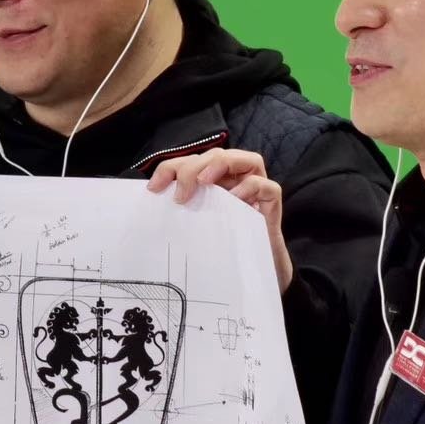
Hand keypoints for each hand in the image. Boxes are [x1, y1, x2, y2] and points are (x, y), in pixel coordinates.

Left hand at [147, 149, 292, 292]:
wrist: (250, 268)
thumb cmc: (221, 241)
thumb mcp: (195, 221)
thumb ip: (182, 206)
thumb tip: (153, 199)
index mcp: (214, 177)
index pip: (191, 161)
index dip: (171, 168)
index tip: (154, 188)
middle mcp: (236, 175)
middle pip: (215, 155)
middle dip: (193, 168)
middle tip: (180, 194)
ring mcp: (256, 184)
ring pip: (245, 158)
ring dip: (220, 165)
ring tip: (203, 181)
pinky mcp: (271, 199)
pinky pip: (264, 184)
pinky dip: (249, 187)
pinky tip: (234, 199)